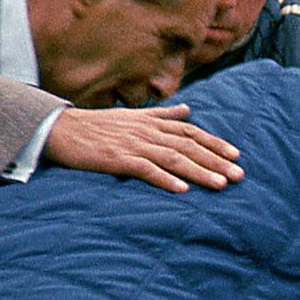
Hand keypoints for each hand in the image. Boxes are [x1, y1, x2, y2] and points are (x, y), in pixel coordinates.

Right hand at [44, 105, 242, 192]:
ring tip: (221, 185)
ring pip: (173, 158)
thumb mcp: (133, 115)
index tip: (237, 155)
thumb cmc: (98, 125)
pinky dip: (165, 179)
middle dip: (216, 161)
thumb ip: (162, 114)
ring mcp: (132, 145)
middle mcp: (147, 132)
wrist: (59, 129)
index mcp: (152, 122)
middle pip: (188, 146)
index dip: (215, 143)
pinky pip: (145, 170)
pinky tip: (182, 190)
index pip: (191, 132)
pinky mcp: (117, 159)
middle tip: (240, 175)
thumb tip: (187, 109)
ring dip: (199, 172)